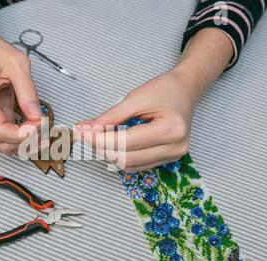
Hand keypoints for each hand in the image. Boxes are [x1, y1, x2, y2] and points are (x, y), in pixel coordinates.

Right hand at [0, 34, 41, 154]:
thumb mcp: (18, 64)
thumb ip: (28, 91)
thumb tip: (37, 116)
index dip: (21, 135)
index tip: (40, 125)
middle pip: (2, 142)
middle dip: (27, 141)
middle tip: (46, 127)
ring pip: (5, 144)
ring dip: (26, 143)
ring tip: (44, 130)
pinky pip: (8, 136)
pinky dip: (23, 137)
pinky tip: (36, 129)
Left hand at [77, 67, 199, 171]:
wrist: (185, 90)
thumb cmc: (165, 90)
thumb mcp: (135, 98)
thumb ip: (110, 117)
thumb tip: (86, 129)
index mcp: (171, 129)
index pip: (126, 142)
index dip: (99, 140)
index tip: (81, 133)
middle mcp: (175, 147)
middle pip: (126, 158)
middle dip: (101, 148)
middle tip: (85, 134)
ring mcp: (172, 156)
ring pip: (129, 165)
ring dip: (109, 154)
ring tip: (98, 137)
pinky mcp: (166, 159)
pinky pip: (136, 165)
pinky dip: (120, 156)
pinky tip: (112, 143)